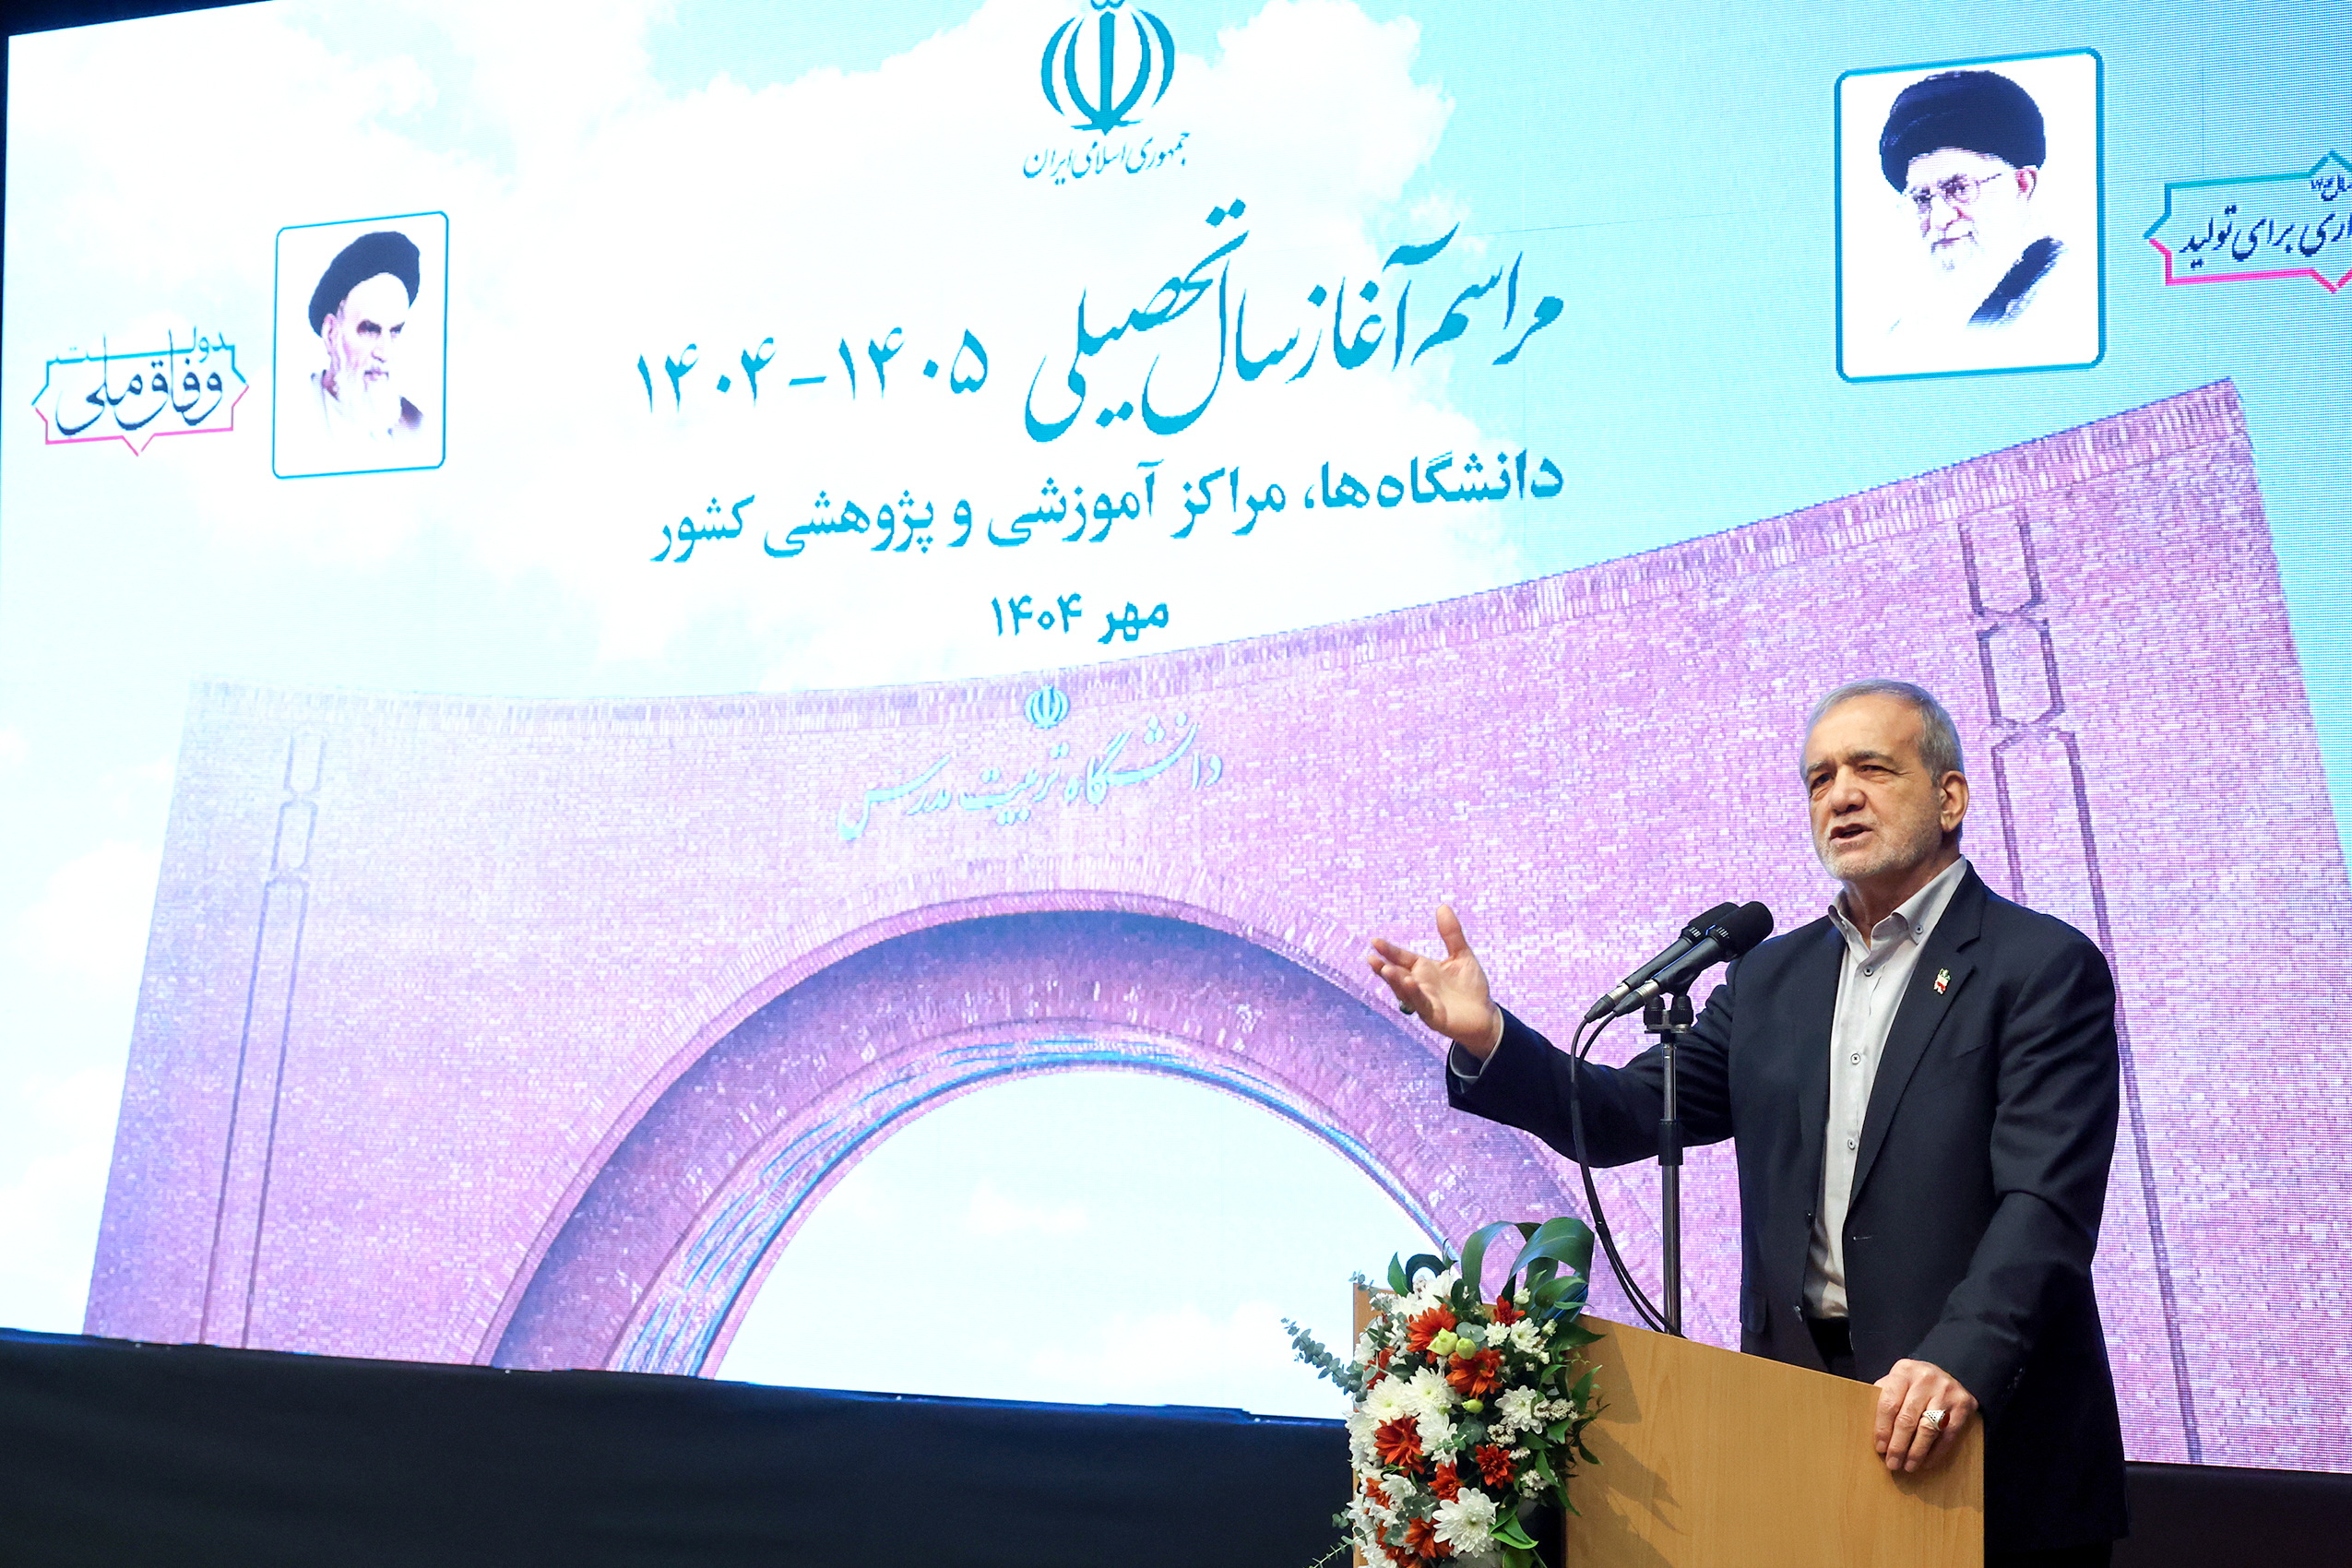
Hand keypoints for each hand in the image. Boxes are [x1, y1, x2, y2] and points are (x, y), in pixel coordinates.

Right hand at [1367, 905, 1503, 1058]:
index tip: (1375, 941)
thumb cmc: (1471, 987)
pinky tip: (1409, 983)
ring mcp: (1424, 1002)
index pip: (1402, 958)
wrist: (1485, 1015)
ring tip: (1387, 969)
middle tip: (1372, 958)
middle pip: (1397, 976)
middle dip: (1384, 968)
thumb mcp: (1462, 955)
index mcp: (1423, 970)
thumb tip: (1442, 906)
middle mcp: (1419, 985)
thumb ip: (1451, 934)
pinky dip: (1414, 994)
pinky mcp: (1433, 1016)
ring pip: (1405, 991)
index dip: (1389, 951)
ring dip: (1395, 981)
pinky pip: (1421, 1004)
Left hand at [1873, 1358, 1975, 1473]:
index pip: (1889, 1404)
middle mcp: (1926, 1378)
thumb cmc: (1914, 1383)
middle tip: (1893, 1463)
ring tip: (1909, 1466)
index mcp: (1904, 1371)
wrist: (1947, 1373)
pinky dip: (1936, 1452)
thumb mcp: (1896, 1381)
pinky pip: (1948, 1434)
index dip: (1883, 1429)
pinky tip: (1926, 1462)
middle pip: (1908, 1418)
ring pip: (1928, 1429)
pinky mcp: (1964, 1405)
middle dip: (1899, 1445)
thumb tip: (1876, 1434)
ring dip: (1917, 1452)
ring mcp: (1947, 1391)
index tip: (1880, 1448)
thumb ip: (1884, 1399)